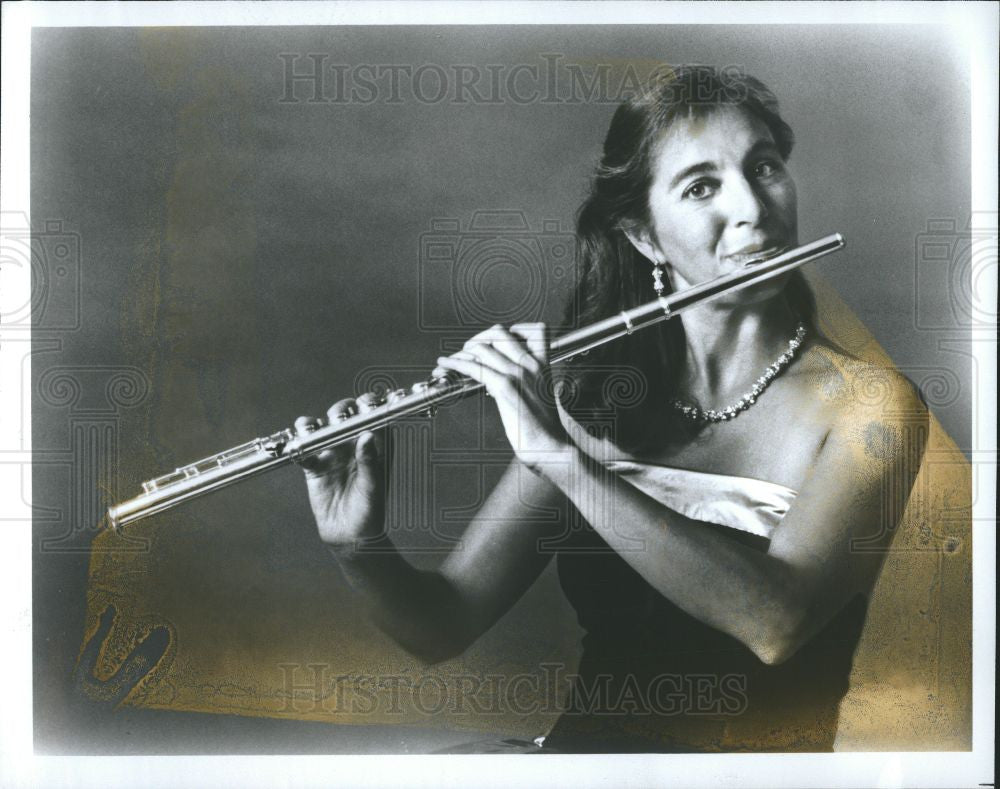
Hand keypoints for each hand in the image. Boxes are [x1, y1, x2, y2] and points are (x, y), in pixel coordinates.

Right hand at [295, 395, 389, 547]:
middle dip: (341, 410)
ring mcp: (334, 453)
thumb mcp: (373, 488)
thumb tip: (367, 434)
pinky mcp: (315, 466)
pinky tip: (298, 445)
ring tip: (312, 427)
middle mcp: (355, 445)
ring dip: (316, 424)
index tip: (364, 403)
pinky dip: (299, 445)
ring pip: (323, 429)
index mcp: (376, 447)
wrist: (349, 537)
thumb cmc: (370, 513)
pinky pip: (305, 450)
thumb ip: (370, 462)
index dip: (369, 406)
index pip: (373, 418)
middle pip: (346, 417)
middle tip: (338, 415)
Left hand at [433, 323, 570, 472]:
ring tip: (451, 361)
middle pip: (499, 333)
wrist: (553, 448)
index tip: (493, 344)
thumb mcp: (538, 396)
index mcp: (543, 364)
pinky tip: (444, 365)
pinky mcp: (505, 387)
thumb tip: (496, 378)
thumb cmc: (544, 429)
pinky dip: (455, 363)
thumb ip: (523, 382)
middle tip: (467, 353)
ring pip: (482, 347)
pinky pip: (474, 367)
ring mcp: (518, 374)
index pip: (532, 329)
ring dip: (461, 352)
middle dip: (478, 339)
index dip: (509, 331)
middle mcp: (531, 364)